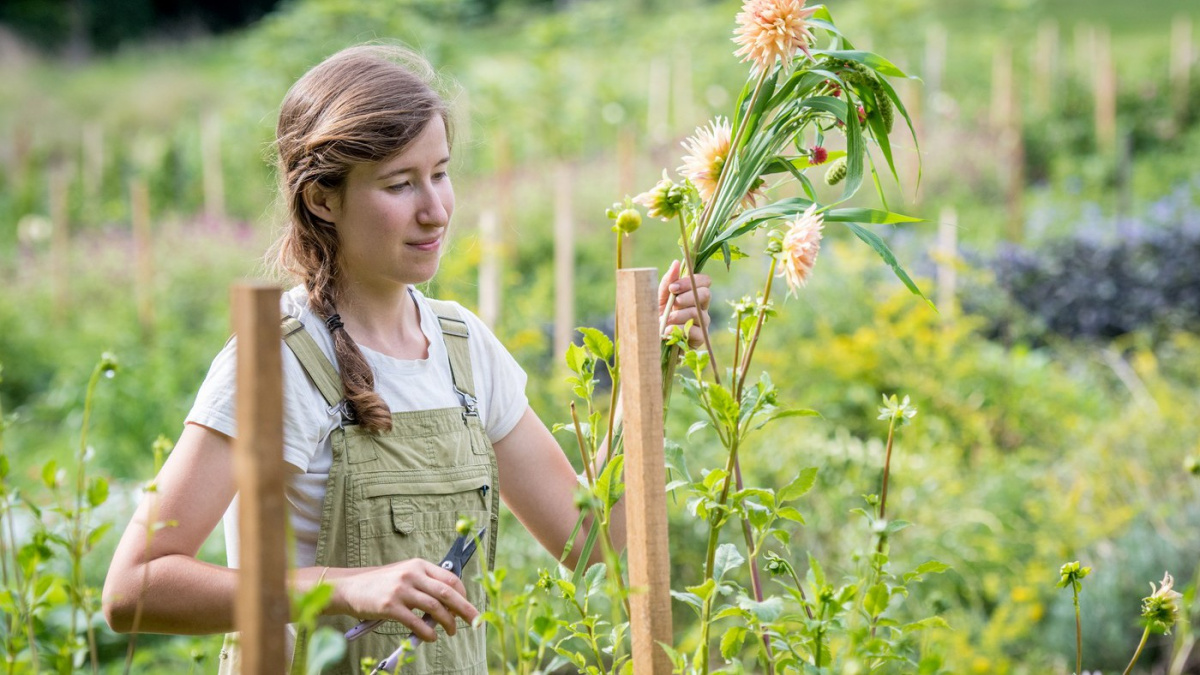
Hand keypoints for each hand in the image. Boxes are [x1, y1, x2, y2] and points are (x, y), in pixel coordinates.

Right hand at [334, 560, 477, 641]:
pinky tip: (431, 637)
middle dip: (465, 609)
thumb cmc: (381, 583)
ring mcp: (401, 590)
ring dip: (447, 623)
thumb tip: (450, 601)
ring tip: (451, 632)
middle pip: (447, 593)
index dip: (463, 594)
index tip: (467, 607)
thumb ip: (426, 583)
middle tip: (475, 621)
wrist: (350, 587)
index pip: (450, 579)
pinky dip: (427, 632)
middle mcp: (412, 575)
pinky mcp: (390, 606)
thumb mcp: (405, 573)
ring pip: (434, 608)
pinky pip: (416, 622)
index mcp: (419, 565)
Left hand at [658, 259, 711, 349]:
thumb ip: (667, 282)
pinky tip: (668, 331)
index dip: (691, 281)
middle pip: (705, 294)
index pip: (705, 281)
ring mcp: (703, 322)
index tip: (673, 287)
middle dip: (687, 297)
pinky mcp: (700, 338)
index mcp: (694, 294)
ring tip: (665, 319)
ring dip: (679, 315)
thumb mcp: (659, 297)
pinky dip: (680, 329)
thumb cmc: (657, 316)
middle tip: (673, 302)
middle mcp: (702, 306)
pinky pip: (696, 331)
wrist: (652, 339)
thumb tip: (676, 263)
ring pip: (698, 312)